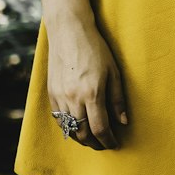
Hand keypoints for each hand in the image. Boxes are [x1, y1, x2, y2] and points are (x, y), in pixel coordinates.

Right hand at [46, 15, 127, 150]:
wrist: (69, 31)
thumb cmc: (95, 48)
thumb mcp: (113, 71)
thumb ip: (117, 99)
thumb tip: (123, 122)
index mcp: (92, 93)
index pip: (100, 128)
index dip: (108, 140)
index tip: (114, 143)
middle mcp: (73, 98)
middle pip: (83, 134)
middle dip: (95, 143)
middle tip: (104, 144)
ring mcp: (60, 96)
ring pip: (69, 129)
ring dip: (81, 138)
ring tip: (91, 138)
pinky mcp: (51, 93)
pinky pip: (58, 119)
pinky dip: (68, 127)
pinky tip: (76, 126)